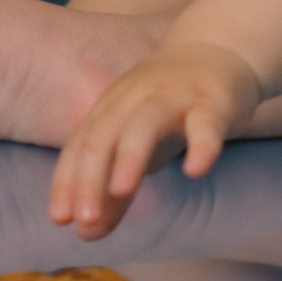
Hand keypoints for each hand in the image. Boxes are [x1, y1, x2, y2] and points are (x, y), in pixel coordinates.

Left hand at [48, 43, 261, 239]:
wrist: (221, 47)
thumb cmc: (170, 106)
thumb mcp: (137, 145)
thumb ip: (114, 190)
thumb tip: (85, 234)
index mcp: (112, 108)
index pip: (81, 146)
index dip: (68, 181)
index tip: (60, 219)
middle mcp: (135, 99)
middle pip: (104, 136)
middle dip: (90, 178)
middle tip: (84, 219)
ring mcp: (174, 96)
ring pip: (146, 122)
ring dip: (130, 156)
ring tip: (120, 191)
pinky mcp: (214, 101)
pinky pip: (206, 123)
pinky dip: (201, 146)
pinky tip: (195, 171)